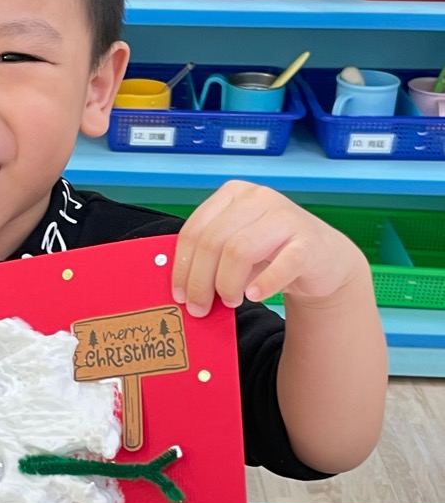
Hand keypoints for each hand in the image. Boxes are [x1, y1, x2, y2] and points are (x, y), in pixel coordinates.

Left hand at [171, 181, 366, 316]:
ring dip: (227, 284)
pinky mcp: (309, 241)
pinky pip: (282, 264)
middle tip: (200, 307)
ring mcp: (286, 216)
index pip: (194, 230)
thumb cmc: (272, 253)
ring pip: (239, 250)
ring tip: (231, 301)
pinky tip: (255, 295)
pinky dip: (264, 284)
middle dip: (200, 281)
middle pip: (212, 242)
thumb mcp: (235, 246)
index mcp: (232, 195)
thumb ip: (209, 257)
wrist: (323, 259)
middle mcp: (258, 198)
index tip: (179, 294)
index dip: (182, 266)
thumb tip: (181, 287)